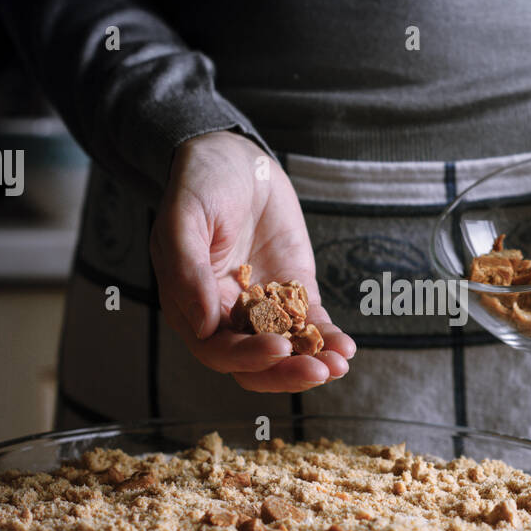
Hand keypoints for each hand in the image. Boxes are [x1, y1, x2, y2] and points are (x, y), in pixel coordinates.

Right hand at [149, 130, 354, 391]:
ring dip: (312, 362)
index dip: (246, 357)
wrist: (235, 158)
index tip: (277, 349)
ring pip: (286, 350)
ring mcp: (263, 306)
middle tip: (318, 370)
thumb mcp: (184, 217)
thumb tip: (203, 326)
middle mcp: (226, 315)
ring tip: (340, 364)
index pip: (217, 349)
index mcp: (191, 306)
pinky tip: (346, 347)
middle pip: (254, 363)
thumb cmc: (200, 184)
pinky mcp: (294, 291)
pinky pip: (311, 324)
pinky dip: (328, 338)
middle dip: (286, 372)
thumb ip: (186, 269)